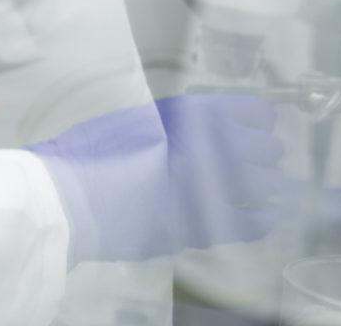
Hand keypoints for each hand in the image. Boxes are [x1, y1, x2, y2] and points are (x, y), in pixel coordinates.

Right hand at [29, 94, 282, 263]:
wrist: (72, 197)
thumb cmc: (93, 152)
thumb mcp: (138, 120)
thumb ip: (178, 125)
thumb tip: (206, 135)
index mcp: (193, 114)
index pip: (257, 112)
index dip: (257, 121)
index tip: (253, 127)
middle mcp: (213, 146)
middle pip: (268, 150)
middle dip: (262, 155)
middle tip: (250, 161)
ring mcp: (214, 188)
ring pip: (268, 186)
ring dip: (264, 186)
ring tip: (254, 189)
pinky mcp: (209, 227)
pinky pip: (256, 223)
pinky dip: (262, 219)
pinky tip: (259, 216)